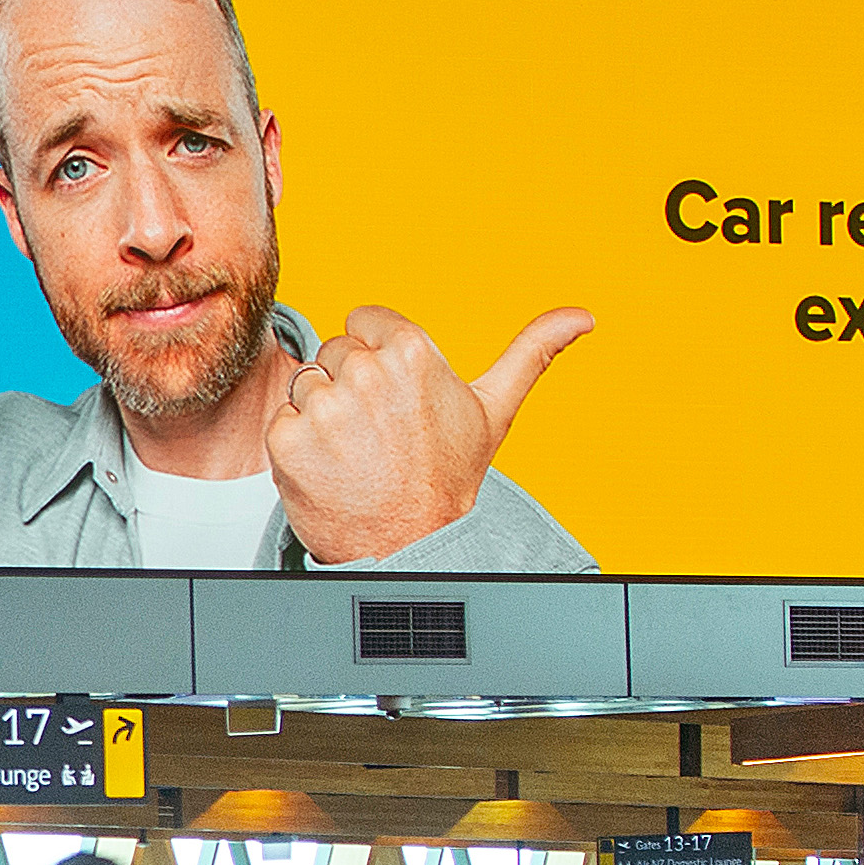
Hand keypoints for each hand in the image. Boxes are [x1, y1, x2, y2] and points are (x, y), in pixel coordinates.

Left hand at [265, 302, 590, 561]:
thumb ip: (533, 351)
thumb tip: (582, 316)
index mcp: (413, 352)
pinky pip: (282, 420)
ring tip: (356, 451)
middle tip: (378, 432)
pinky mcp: (289, 440)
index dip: (376, 357)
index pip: (364, 321)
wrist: (413, 548)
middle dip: (350, 385)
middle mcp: (367, 373)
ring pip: (307, 383)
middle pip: (334, 352)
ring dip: (323, 414)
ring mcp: (327, 408)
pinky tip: (332, 467)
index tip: (394, 398)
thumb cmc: (449, 479)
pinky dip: (299, 445)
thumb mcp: (494, 410)